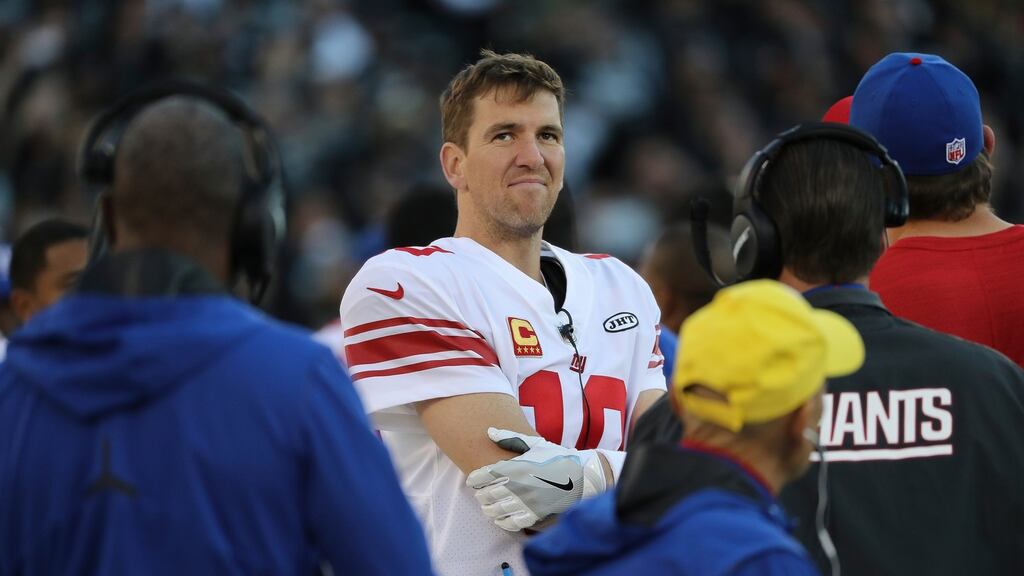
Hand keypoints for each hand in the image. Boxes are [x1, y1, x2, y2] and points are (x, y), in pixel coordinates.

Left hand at [465, 428, 606, 531]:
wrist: (582, 476)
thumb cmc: (557, 458)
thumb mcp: (535, 444)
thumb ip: (510, 438)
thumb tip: (489, 431)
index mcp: (516, 466)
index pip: (484, 475)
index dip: (474, 479)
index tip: (473, 480)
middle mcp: (518, 485)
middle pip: (487, 494)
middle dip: (481, 494)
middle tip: (480, 494)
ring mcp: (526, 502)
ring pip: (495, 510)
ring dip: (488, 508)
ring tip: (488, 506)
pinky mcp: (535, 515)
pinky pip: (510, 523)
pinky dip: (501, 522)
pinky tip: (500, 518)